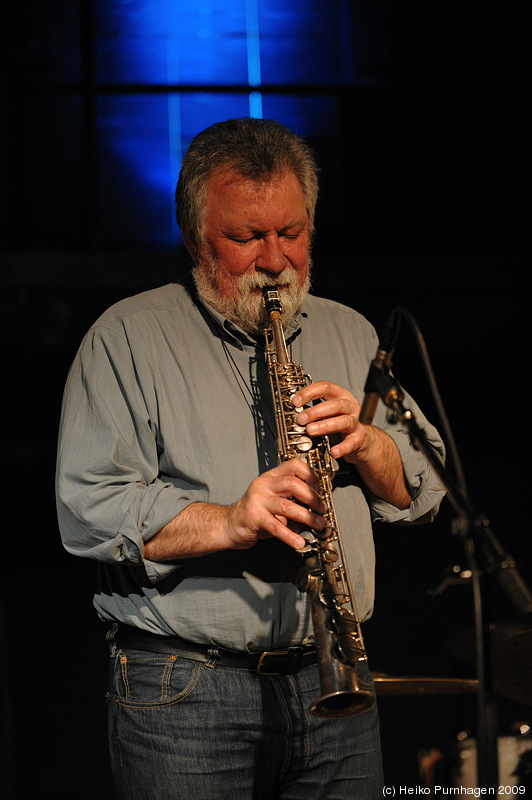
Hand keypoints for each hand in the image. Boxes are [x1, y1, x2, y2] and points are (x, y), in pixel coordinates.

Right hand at [224, 459, 326, 550]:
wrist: (230, 525)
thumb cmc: (256, 512)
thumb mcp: (274, 500)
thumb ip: (292, 500)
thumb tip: (317, 508)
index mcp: (271, 477)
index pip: (295, 466)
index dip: (311, 476)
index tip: (320, 489)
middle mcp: (264, 485)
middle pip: (294, 484)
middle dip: (313, 498)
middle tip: (322, 509)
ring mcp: (258, 500)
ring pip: (288, 506)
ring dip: (307, 517)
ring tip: (318, 524)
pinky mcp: (254, 516)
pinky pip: (276, 526)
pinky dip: (290, 536)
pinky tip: (299, 542)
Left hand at [292, 380, 410, 508]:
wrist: (359, 440)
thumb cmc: (338, 424)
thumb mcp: (325, 413)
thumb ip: (312, 410)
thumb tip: (292, 411)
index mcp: (340, 396)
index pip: (325, 387)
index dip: (309, 392)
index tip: (296, 402)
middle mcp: (349, 406)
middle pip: (334, 404)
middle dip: (315, 411)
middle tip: (300, 419)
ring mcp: (356, 422)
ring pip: (343, 421)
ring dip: (325, 426)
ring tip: (311, 430)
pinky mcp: (359, 438)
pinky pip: (351, 442)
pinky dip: (342, 447)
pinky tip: (333, 451)